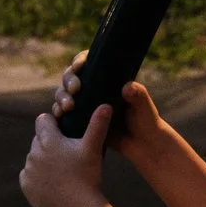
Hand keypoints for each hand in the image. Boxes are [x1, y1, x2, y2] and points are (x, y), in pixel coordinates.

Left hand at [21, 102, 110, 206]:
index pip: (42, 120)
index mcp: (48, 140)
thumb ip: (98, 125)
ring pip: (34, 159)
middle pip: (39, 140)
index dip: (53, 124)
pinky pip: (29, 176)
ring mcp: (29, 170)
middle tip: (67, 156)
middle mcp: (34, 152)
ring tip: (62, 172)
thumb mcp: (93, 149)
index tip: (63, 132)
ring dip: (44, 161)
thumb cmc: (87, 176)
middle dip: (49, 144)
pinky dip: (38, 178)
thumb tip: (106, 104)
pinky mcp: (26, 185)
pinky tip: (53, 184)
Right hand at [53, 54, 173, 164]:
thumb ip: (138, 96)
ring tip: (68, 107)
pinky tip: (60, 115)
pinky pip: (63, 112)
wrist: (142, 145)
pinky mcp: (80, 119)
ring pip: (64, 93)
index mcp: (108, 78)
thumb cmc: (146, 121)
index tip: (79, 66)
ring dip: (61, 97)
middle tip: (75, 90)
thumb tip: (128, 87)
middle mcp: (94, 88)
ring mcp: (85, 104)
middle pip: (72, 77)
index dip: (80, 61)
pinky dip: (59, 111)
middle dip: (69, 80)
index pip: (89, 63)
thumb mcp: (144, 106)